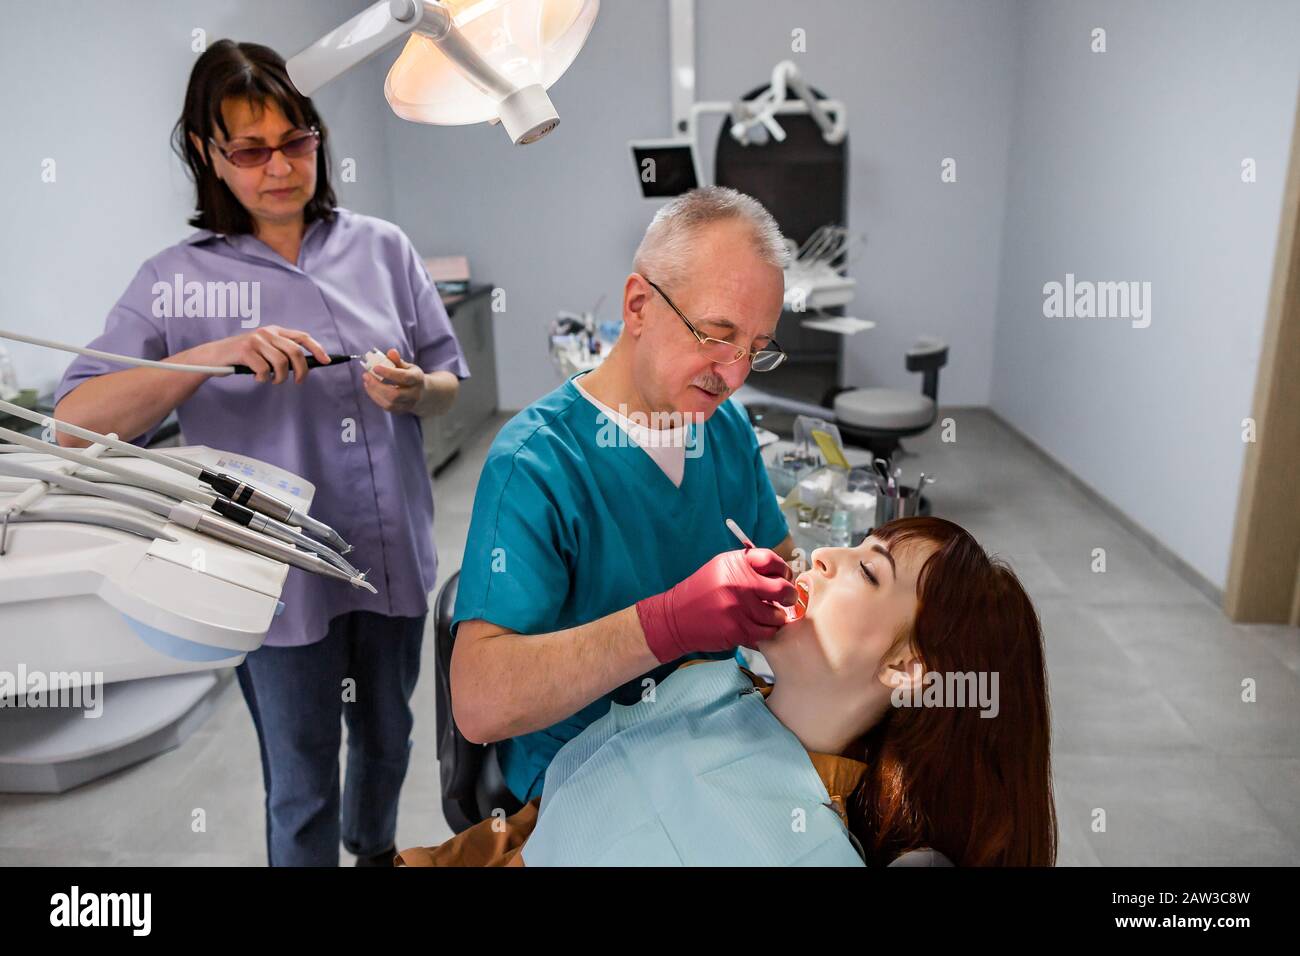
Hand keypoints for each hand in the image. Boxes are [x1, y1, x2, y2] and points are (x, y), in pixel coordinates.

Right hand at [189, 326, 330, 383]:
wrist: (214, 357)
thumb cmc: (244, 358)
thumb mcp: (265, 351)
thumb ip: (282, 353)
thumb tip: (305, 366)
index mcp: (275, 331)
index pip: (302, 337)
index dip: (317, 348)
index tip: (327, 361)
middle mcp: (267, 332)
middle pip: (296, 352)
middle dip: (301, 370)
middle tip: (298, 382)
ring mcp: (256, 340)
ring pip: (281, 363)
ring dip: (280, 378)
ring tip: (272, 380)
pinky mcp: (245, 350)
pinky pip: (265, 370)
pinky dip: (263, 379)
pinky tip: (257, 378)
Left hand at [362, 348, 425, 413]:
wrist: (423, 394)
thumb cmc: (411, 377)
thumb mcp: (408, 366)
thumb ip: (398, 360)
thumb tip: (391, 352)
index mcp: (417, 379)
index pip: (404, 377)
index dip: (389, 373)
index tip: (375, 367)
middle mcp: (414, 394)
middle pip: (395, 395)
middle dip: (377, 386)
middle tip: (366, 376)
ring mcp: (408, 404)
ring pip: (389, 403)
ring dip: (374, 392)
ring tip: (367, 381)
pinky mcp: (401, 411)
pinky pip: (386, 407)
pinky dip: (376, 397)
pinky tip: (370, 388)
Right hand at [635, 547, 795, 663]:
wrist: (675, 617)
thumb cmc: (701, 592)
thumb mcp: (721, 568)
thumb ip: (749, 566)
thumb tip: (782, 574)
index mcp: (736, 563)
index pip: (773, 561)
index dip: (783, 571)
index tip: (782, 578)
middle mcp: (739, 582)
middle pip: (783, 589)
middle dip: (789, 597)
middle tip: (786, 601)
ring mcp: (739, 608)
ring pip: (777, 616)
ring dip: (776, 618)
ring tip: (767, 617)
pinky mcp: (737, 630)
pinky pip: (766, 633)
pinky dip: (765, 632)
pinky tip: (756, 628)